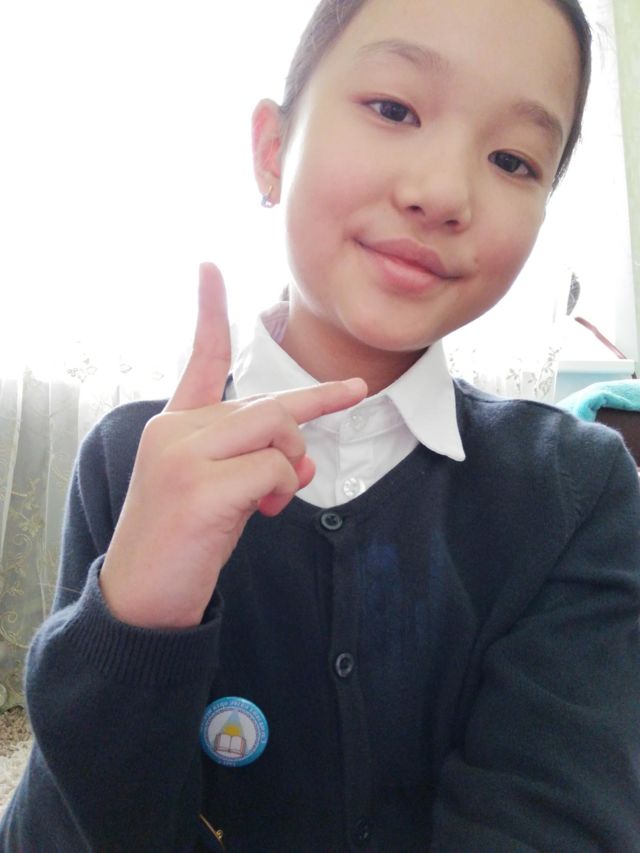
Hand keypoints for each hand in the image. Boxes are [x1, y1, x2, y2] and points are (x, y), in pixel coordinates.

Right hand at [99, 263, 366, 628]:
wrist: (142, 599)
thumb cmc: (184, 539)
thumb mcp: (217, 487)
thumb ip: (254, 458)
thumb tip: (304, 460)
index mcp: (174, 424)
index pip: (200, 358)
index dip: (211, 311)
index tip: (210, 267)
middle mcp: (174, 430)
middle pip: (267, 404)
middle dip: (312, 416)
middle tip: (330, 432)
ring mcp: (184, 456)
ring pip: (276, 428)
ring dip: (293, 465)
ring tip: (275, 501)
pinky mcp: (201, 487)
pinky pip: (275, 470)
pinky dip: (284, 491)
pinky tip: (263, 515)